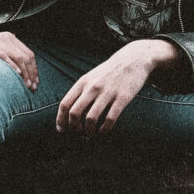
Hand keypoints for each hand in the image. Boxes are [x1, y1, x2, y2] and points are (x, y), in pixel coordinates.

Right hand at [0, 29, 37, 89]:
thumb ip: (6, 56)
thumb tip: (20, 72)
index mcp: (9, 38)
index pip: (29, 54)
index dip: (34, 69)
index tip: (35, 82)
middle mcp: (5, 38)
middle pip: (26, 57)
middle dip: (32, 74)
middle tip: (33, 88)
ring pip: (18, 57)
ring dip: (25, 73)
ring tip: (27, 86)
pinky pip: (4, 56)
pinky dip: (12, 66)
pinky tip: (17, 76)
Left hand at [58, 39, 176, 134]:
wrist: (133, 60)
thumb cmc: (110, 72)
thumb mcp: (91, 77)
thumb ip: (81, 92)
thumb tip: (70, 112)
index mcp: (82, 83)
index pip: (65, 104)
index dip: (61, 120)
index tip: (62, 130)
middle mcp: (92, 88)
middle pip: (74, 113)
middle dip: (74, 127)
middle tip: (78, 132)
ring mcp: (107, 93)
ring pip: (91, 118)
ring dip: (89, 131)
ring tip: (91, 134)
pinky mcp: (122, 98)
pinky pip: (110, 118)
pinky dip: (104, 129)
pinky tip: (104, 131)